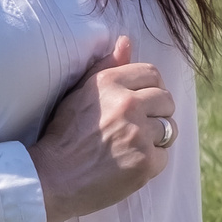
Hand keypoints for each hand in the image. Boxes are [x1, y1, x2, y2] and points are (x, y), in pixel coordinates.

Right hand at [28, 36, 177, 221]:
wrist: (51, 179)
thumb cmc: (63, 136)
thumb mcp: (79, 94)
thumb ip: (106, 68)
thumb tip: (126, 42)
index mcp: (109, 83)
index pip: (152, 74)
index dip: (151, 88)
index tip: (142, 102)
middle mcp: (128, 104)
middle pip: (166, 100)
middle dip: (158, 112)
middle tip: (138, 127)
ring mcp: (139, 133)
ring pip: (170, 128)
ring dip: (158, 137)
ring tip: (134, 145)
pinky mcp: (146, 161)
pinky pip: (164, 156)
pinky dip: (152, 161)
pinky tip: (130, 164)